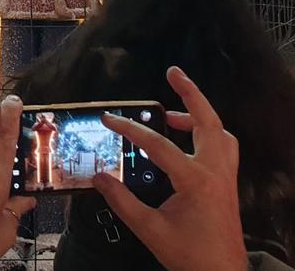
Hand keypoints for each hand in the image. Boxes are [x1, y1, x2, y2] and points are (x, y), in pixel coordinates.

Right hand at [94, 66, 246, 270]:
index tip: (107, 118)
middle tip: (173, 72)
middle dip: (191, 94)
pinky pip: (224, 148)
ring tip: (172, 112)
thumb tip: (98, 176)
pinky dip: (209, 135)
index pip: (158, 145)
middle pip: (208, 121)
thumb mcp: (148, 229)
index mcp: (196, 180)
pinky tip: (189, 141)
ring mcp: (226, 177)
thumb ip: (121, 200)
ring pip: (220, 133)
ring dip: (199, 115)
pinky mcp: (228, 185)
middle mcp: (216, 172)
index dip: (130, 129)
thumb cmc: (189, 255)